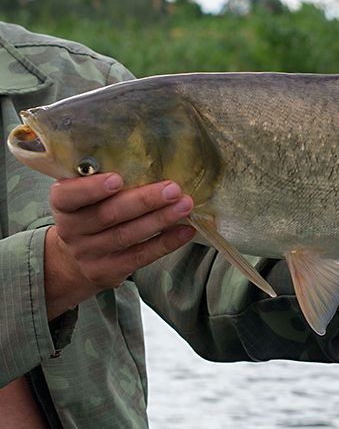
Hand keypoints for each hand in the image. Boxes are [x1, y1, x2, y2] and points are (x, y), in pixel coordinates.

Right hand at [44, 173, 195, 319]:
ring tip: (184, 205)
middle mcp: (71, 230)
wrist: (72, 259)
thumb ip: (102, 178)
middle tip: (172, 189)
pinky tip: (184, 231)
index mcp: (63, 203)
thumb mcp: (83, 195)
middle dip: (144, 201)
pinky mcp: (108, 271)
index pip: (69, 196)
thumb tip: (149, 158)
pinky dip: (166, 243)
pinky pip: (140, 256)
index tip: (117, 179)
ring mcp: (88, 253)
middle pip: (108, 214)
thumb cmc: (89, 213)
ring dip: (160, 219)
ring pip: (127, 235)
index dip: (91, 188)